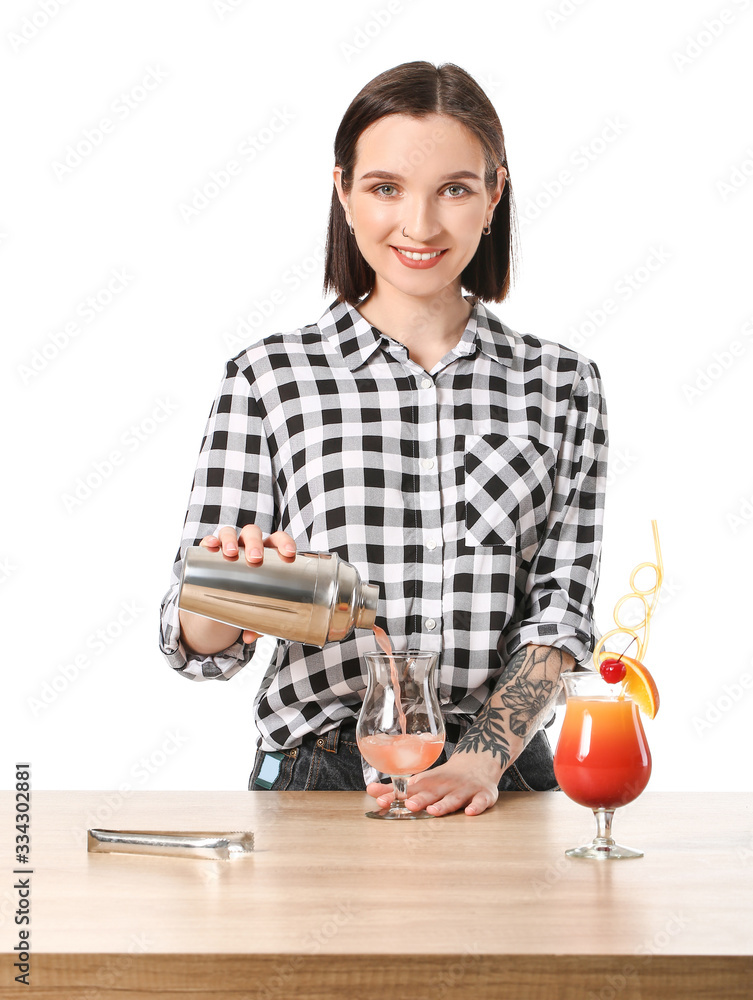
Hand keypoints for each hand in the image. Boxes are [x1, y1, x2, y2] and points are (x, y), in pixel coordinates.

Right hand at [199, 525, 296, 642]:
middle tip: (255, 559)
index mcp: (267, 553)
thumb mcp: (254, 607)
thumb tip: (250, 637)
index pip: (278, 540)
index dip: (285, 543)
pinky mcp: (210, 551)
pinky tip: (211, 546)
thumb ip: (255, 621)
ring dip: (231, 539)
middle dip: (255, 543)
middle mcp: (248, 545)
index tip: (289, 554)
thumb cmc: (248, 595)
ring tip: (231, 553)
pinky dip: (210, 541)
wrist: (223, 593)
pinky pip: (209, 541)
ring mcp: (229, 546)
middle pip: (253, 534)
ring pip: (230, 533)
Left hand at [365, 752, 501, 816]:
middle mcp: (445, 784)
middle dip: (420, 799)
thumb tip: (370, 791)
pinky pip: (481, 801)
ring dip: (443, 803)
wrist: (479, 762)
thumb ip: (398, 789)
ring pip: (454, 797)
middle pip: (431, 792)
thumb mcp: (423, 781)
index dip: (395, 795)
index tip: (380, 800)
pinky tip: (470, 812)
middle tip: (408, 805)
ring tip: (433, 810)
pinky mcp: (483, 794)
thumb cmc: (445, 778)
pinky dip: (477, 806)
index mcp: (429, 781)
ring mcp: (465, 789)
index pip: (409, 788)